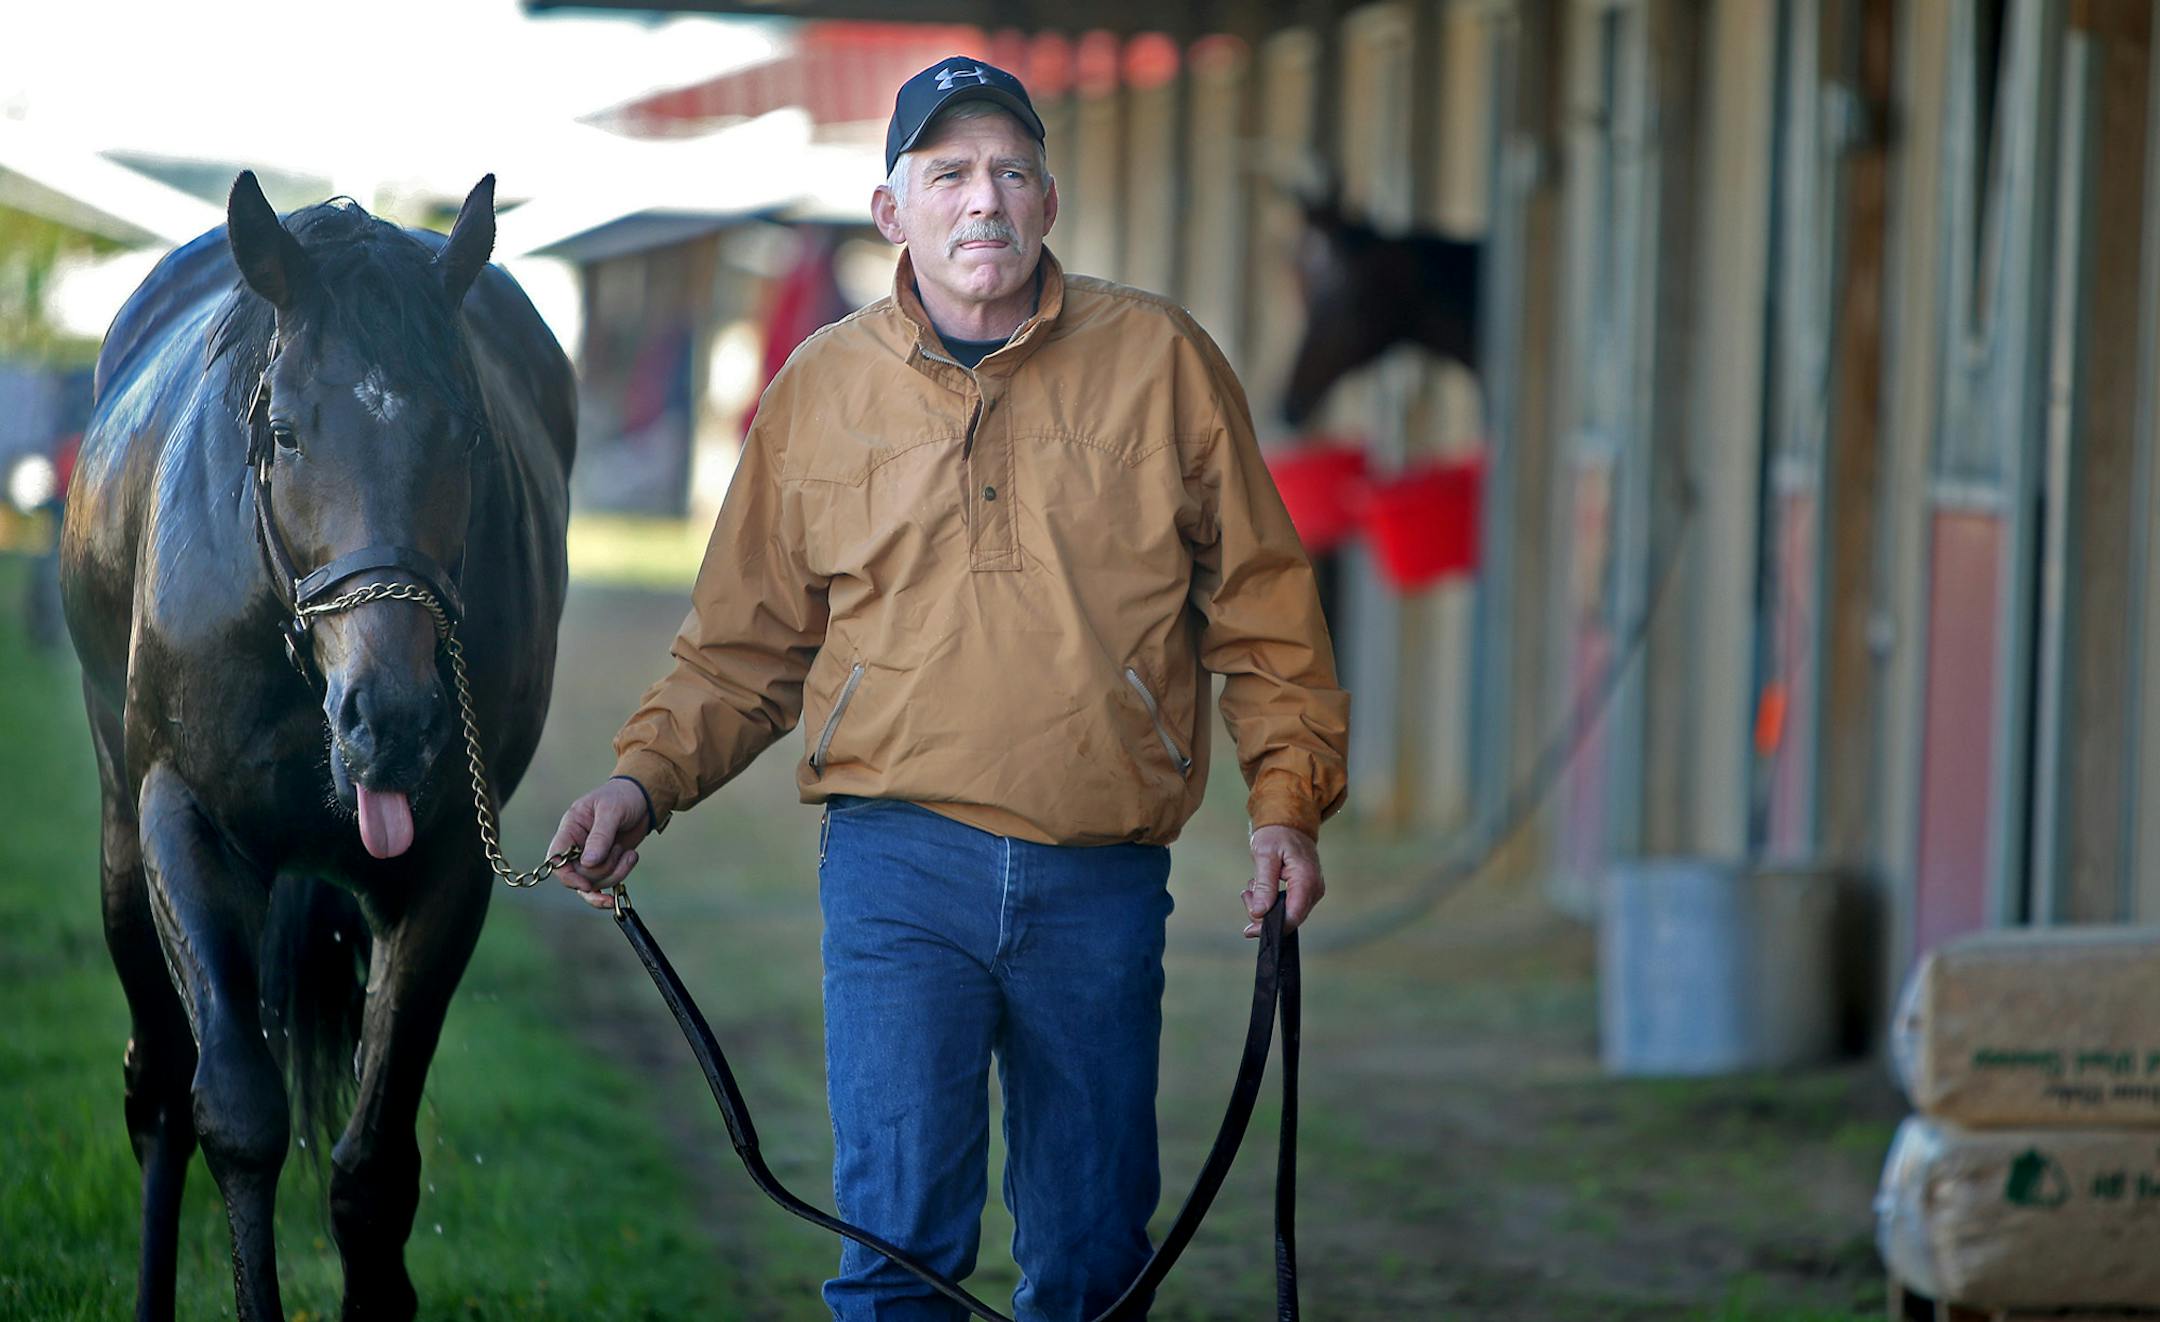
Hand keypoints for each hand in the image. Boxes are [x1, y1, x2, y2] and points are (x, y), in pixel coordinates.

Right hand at [548, 779, 650, 909]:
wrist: (643, 798)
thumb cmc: (622, 797)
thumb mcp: (611, 811)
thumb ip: (600, 836)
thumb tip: (587, 863)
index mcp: (570, 829)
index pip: (556, 860)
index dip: (567, 876)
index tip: (587, 884)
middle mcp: (577, 846)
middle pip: (579, 875)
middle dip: (603, 870)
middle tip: (619, 848)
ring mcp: (593, 856)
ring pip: (595, 882)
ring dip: (616, 872)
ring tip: (629, 852)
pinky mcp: (608, 862)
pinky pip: (608, 880)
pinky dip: (620, 876)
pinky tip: (631, 859)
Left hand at [1242, 824, 1322, 937]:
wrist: (1290, 823)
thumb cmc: (1278, 834)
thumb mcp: (1265, 855)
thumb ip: (1264, 885)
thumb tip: (1259, 912)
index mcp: (1306, 879)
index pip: (1292, 917)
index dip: (1271, 927)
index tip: (1249, 929)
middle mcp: (1314, 889)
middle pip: (1289, 918)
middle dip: (1263, 913)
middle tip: (1247, 894)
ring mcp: (1312, 891)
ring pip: (1287, 914)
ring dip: (1265, 905)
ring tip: (1253, 886)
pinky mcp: (1306, 892)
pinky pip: (1288, 906)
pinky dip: (1271, 901)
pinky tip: (1261, 888)